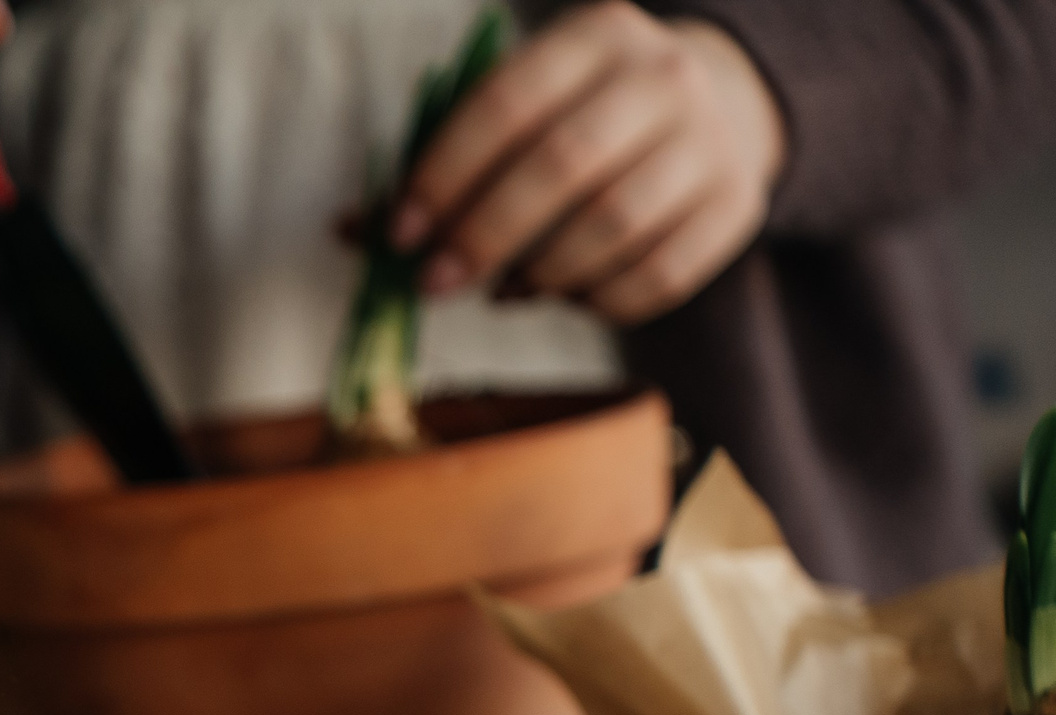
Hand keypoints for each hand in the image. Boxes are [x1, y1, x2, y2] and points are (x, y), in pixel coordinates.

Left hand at [393, 2, 785, 325]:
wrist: (718, 106)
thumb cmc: (584, 114)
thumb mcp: (526, 103)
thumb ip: (446, 158)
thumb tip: (355, 231)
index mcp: (597, 35)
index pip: (507, 102)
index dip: (445, 172)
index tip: (402, 232)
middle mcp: (663, 78)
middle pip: (561, 166)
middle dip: (484, 233)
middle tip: (436, 282)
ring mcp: (710, 142)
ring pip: (612, 226)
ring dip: (539, 274)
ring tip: (504, 288)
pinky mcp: (737, 207)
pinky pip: (657, 276)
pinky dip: (597, 300)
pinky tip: (565, 294)